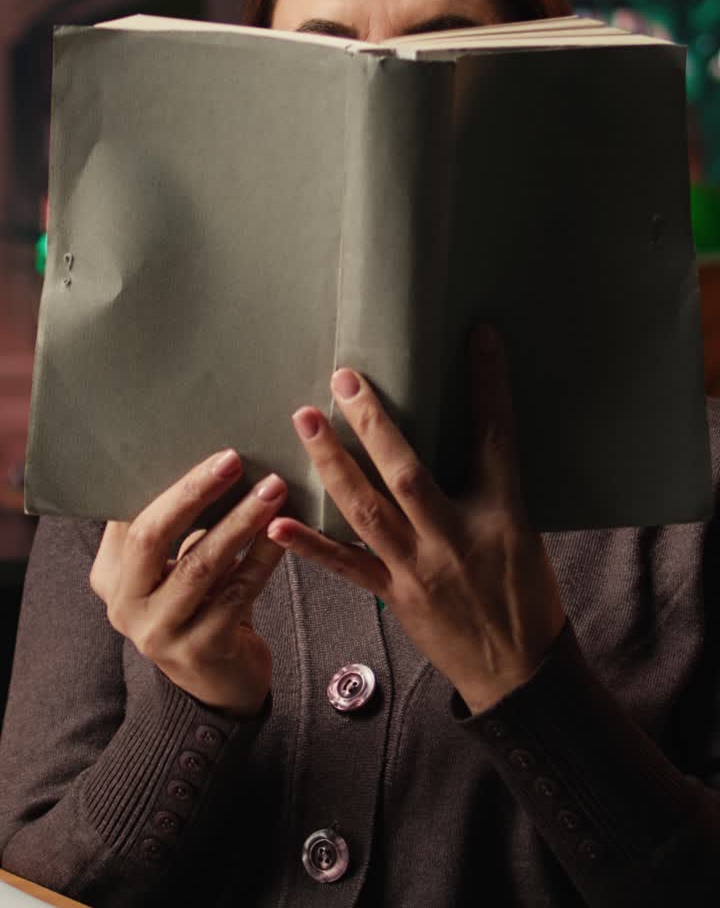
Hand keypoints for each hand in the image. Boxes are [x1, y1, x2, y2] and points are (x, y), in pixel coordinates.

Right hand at [90, 452, 287, 717]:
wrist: (221, 683)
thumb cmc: (202, 603)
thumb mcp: (176, 566)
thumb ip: (179, 524)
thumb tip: (216, 455)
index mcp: (111, 574)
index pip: (127, 514)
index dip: (161, 478)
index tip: (199, 442)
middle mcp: (125, 604)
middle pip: (151, 536)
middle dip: (194, 492)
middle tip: (233, 459)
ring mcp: (159, 632)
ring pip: (200, 564)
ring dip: (240, 521)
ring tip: (272, 488)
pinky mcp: (201, 651)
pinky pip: (237, 591)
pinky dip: (263, 557)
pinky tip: (284, 530)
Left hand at [267, 328, 566, 713]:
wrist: (520, 674)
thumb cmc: (528, 598)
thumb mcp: (525, 533)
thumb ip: (489, 489)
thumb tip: (460, 437)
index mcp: (501, 514)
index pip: (495, 437)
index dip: (487, 385)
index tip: (477, 336)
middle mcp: (455, 537)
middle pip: (407, 471)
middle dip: (373, 422)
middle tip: (344, 377)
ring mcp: (419, 569)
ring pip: (366, 510)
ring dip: (331, 463)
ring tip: (304, 420)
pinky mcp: (394, 595)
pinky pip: (344, 566)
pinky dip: (309, 544)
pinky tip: (277, 520)